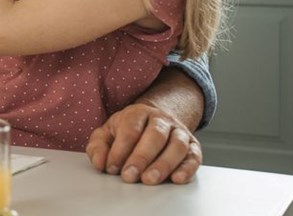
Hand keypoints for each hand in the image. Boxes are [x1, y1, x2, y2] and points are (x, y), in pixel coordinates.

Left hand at [85, 102, 201, 183]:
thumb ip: (98, 147)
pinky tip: (176, 179)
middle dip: (141, 158)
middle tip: (130, 176)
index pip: (130, 129)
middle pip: (155, 135)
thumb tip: (99, 163)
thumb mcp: (108, 133)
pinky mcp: (193, 146)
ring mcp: (179, 132)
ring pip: (177, 146)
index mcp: (138, 113)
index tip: (112, 168)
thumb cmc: (127, 131)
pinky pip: (194, 156)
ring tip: (150, 180)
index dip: (120, 149)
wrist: (155, 121)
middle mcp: (162, 120)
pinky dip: (187, 168)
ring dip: (164, 164)